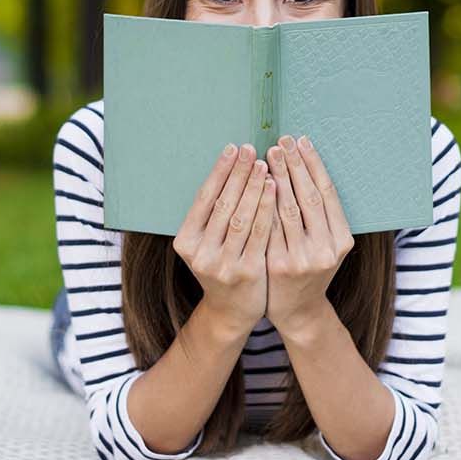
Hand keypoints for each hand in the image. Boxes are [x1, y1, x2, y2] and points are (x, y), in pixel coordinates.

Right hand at [171, 142, 275, 334]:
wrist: (232, 311)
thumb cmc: (222, 266)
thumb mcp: (206, 244)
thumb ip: (212, 215)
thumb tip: (229, 167)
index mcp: (186, 242)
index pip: (204, 198)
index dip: (219, 171)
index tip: (233, 148)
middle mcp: (200, 254)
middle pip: (223, 204)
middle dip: (238, 173)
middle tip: (251, 148)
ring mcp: (223, 264)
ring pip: (241, 217)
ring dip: (254, 187)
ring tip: (264, 163)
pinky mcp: (247, 272)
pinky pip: (260, 233)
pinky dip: (267, 208)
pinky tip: (274, 189)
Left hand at [263, 134, 354, 335]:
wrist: (299, 310)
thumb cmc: (310, 269)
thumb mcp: (327, 245)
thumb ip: (322, 216)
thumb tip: (305, 165)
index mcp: (342, 240)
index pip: (326, 193)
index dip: (313, 164)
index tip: (301, 141)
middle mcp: (325, 249)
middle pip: (307, 197)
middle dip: (294, 165)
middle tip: (281, 141)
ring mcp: (302, 259)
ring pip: (287, 210)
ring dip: (276, 179)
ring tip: (266, 156)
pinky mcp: (278, 266)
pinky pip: (269, 227)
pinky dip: (263, 204)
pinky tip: (256, 184)